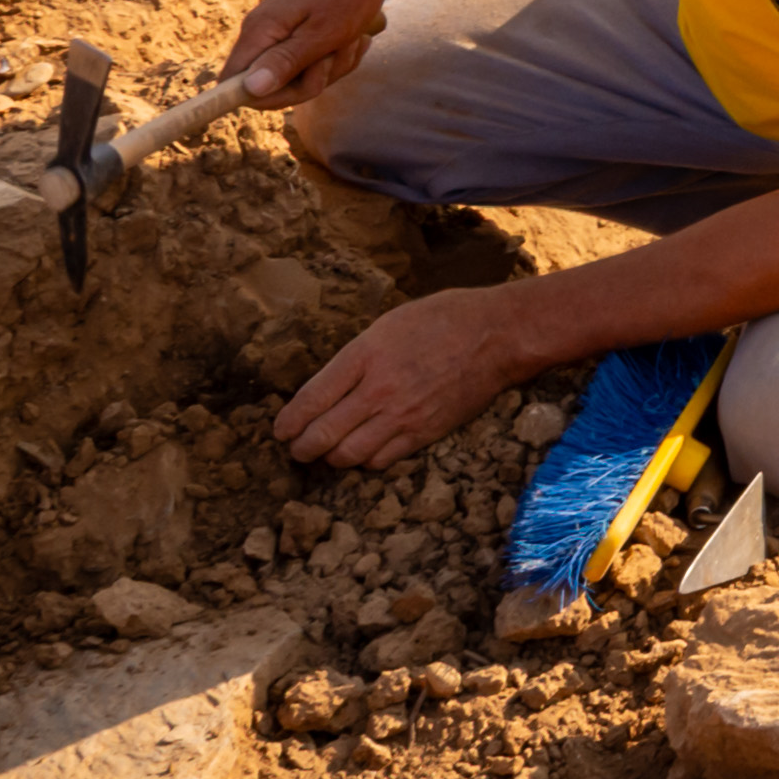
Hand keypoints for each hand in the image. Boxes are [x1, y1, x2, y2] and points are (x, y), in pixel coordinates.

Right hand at [230, 0, 401, 107]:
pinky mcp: (299, 35)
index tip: (299, 86)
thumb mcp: (322, 33)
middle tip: (334, 55)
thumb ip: (285, 62)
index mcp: (259, 32)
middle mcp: (262, 34)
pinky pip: (315, 67)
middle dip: (311, 81)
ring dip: (332, 67)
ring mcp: (281, 34)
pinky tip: (353, 37)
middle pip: (272, 87)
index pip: (231, 84)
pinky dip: (338, 57)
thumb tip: (250, 90)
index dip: (263, 97)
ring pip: (300, 79)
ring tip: (349, 39)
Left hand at [279, 289, 520, 469]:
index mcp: (365, 355)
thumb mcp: (389, 324)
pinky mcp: (425, 433)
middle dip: (302, 447)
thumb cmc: (444, 318)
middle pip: (323, 434)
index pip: (311, 399)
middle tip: (297, 448)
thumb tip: (330, 387)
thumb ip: (358, 356)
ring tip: (328, 453)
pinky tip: (365, 451)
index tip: (280, 430)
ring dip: (332, 457)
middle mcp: (379, 389)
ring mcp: (403, 415)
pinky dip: (366, 460)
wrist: (497, 335)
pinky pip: (382, 460)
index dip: (289, 421)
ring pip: (348, 454)